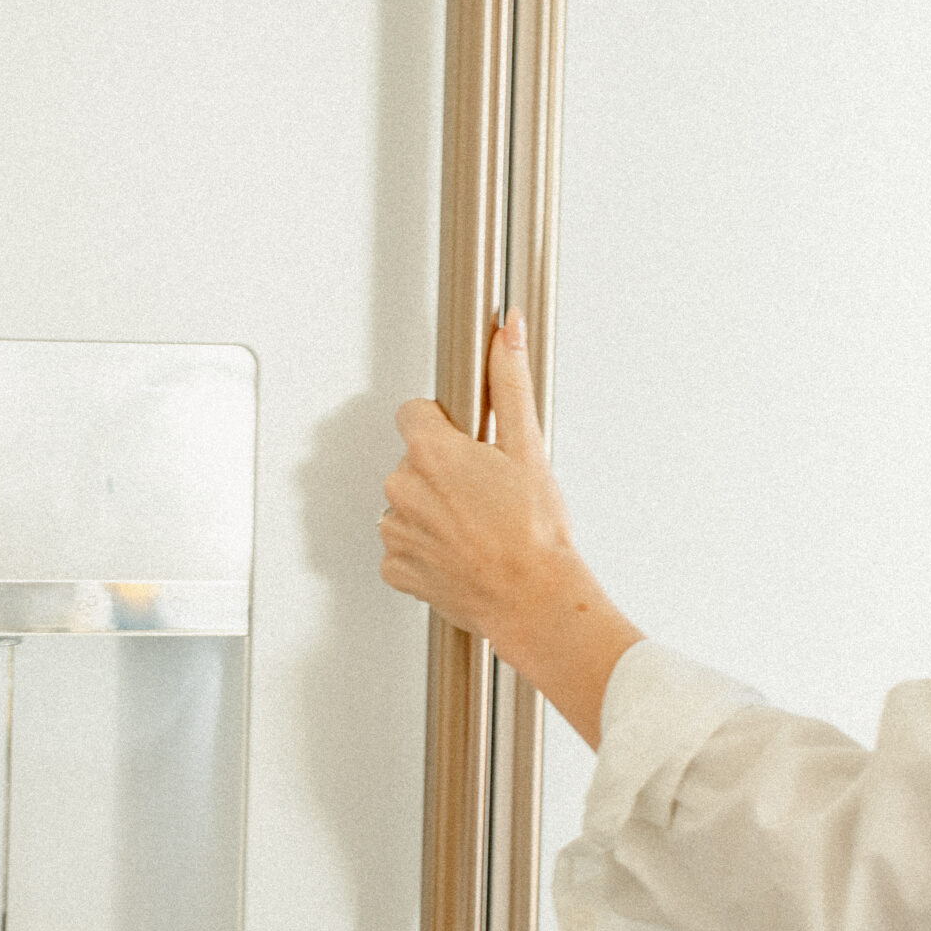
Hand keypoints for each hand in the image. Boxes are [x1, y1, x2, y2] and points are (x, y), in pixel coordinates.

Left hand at [378, 312, 641, 748]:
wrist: (533, 599)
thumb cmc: (534, 532)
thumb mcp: (527, 448)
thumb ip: (509, 382)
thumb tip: (504, 330)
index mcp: (431, 453)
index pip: (412, 415)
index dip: (442, 429)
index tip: (466, 447)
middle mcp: (402, 489)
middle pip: (410, 463)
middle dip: (440, 473)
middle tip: (483, 495)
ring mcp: (395, 531)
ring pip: (406, 505)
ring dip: (432, 512)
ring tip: (476, 528)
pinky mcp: (396, 568)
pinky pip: (403, 548)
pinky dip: (426, 550)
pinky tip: (460, 553)